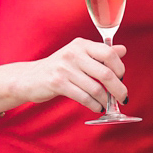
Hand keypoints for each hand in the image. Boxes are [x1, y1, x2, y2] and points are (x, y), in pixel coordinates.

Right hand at [12, 38, 127, 112]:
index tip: (122, 77)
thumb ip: (101, 53)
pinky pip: (83, 97)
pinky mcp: (57, 83)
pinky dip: (94, 105)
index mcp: (81, 44)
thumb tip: (123, 50)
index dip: (120, 67)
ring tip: (107, 104)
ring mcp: (65, 68)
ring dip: (105, 100)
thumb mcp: (79, 55)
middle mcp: (73, 53)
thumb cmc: (59, 67)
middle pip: (105, 73)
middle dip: (118, 88)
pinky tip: (96, 107)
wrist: (30, 77)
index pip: (108, 53)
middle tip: (123, 97)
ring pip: (95, 88)